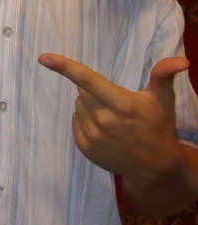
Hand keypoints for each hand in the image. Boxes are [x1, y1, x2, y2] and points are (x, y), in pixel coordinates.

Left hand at [38, 53, 187, 182]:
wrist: (155, 167)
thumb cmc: (158, 127)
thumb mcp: (162, 100)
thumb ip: (163, 75)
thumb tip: (181, 60)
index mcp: (121, 104)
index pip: (87, 80)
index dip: (64, 66)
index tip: (43, 57)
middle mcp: (104, 120)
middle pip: (83, 91)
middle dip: (95, 92)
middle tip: (115, 102)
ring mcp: (92, 136)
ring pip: (78, 106)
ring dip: (90, 106)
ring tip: (113, 118)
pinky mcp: (84, 148)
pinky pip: (75, 121)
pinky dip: (85, 120)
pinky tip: (104, 129)